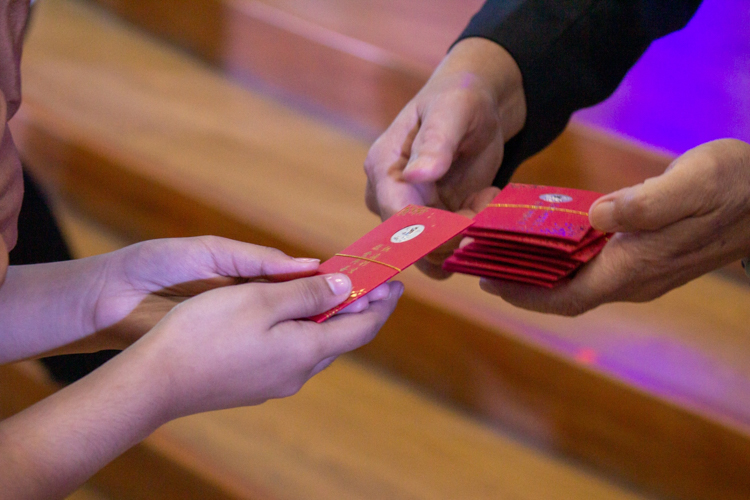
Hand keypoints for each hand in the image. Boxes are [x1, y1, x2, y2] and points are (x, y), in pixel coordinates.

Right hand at [133, 271, 402, 417]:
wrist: (155, 382)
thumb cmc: (205, 333)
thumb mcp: (262, 300)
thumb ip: (309, 294)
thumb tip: (347, 287)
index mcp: (307, 351)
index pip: (362, 328)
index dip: (381, 304)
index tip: (394, 284)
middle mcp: (298, 373)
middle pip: (340, 338)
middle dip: (355, 307)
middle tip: (363, 280)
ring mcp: (275, 382)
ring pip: (315, 345)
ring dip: (327, 318)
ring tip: (328, 291)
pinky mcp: (254, 384)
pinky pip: (291, 352)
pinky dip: (302, 329)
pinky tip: (287, 315)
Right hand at [364, 37, 525, 276]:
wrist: (474, 108)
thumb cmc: (460, 99)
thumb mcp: (453, 111)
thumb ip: (436, 142)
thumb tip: (416, 175)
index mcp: (383, 168)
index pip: (396, 217)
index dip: (432, 231)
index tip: (471, 220)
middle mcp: (387, 196)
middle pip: (413, 242)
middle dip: (456, 232)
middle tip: (489, 198)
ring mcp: (407, 212)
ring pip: (431, 252)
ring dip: (466, 235)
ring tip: (488, 196)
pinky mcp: (429, 222)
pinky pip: (445, 247)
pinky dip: (470, 234)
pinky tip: (483, 200)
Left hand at [480, 139, 749, 315]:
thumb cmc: (737, 185)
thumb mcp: (694, 183)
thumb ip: (646, 203)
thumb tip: (598, 214)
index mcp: (636, 267)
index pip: (567, 296)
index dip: (524, 294)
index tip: (486, 281)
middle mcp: (634, 279)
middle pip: (564, 294)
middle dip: (521, 284)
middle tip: (481, 263)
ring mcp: (642, 271)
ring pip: (577, 282)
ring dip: (539, 271)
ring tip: (503, 250)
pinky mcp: (648, 256)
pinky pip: (593, 266)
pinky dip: (564, 257)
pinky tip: (549, 237)